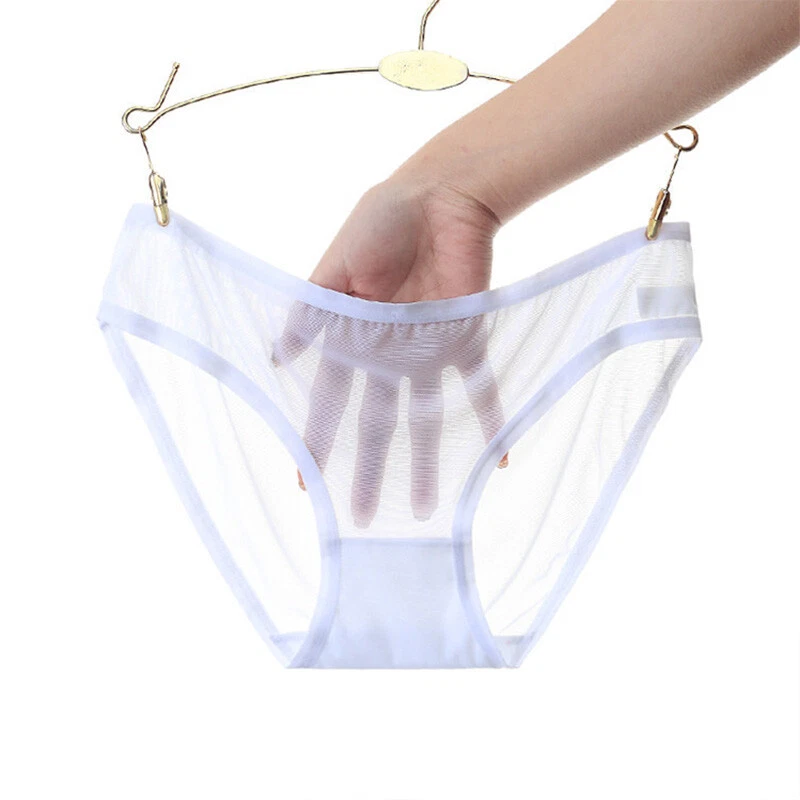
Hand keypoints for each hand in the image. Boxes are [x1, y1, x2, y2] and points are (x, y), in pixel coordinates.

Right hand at [272, 176, 508, 526]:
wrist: (440, 198)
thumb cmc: (379, 224)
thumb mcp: (334, 267)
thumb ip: (310, 313)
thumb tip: (276, 358)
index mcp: (353, 341)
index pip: (330, 403)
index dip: (318, 441)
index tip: (308, 484)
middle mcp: (389, 357)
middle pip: (377, 424)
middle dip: (368, 469)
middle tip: (364, 517)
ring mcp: (429, 354)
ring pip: (426, 418)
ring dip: (426, 461)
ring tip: (425, 509)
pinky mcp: (467, 342)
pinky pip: (480, 387)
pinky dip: (489, 419)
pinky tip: (496, 458)